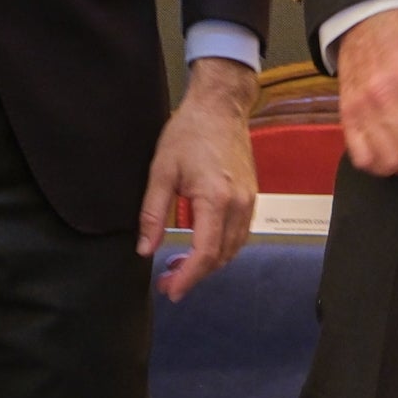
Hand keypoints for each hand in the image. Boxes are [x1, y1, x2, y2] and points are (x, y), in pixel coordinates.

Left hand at [139, 58, 257, 301]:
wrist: (220, 107)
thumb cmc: (188, 133)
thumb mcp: (161, 170)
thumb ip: (153, 213)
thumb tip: (145, 249)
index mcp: (216, 200)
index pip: (205, 253)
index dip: (188, 277)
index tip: (170, 290)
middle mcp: (239, 205)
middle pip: (221, 256)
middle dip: (195, 274)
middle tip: (168, 281)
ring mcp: (249, 201)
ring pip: (233, 248)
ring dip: (209, 263)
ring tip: (181, 266)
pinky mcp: (251, 196)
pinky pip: (240, 234)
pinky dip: (222, 248)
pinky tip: (201, 246)